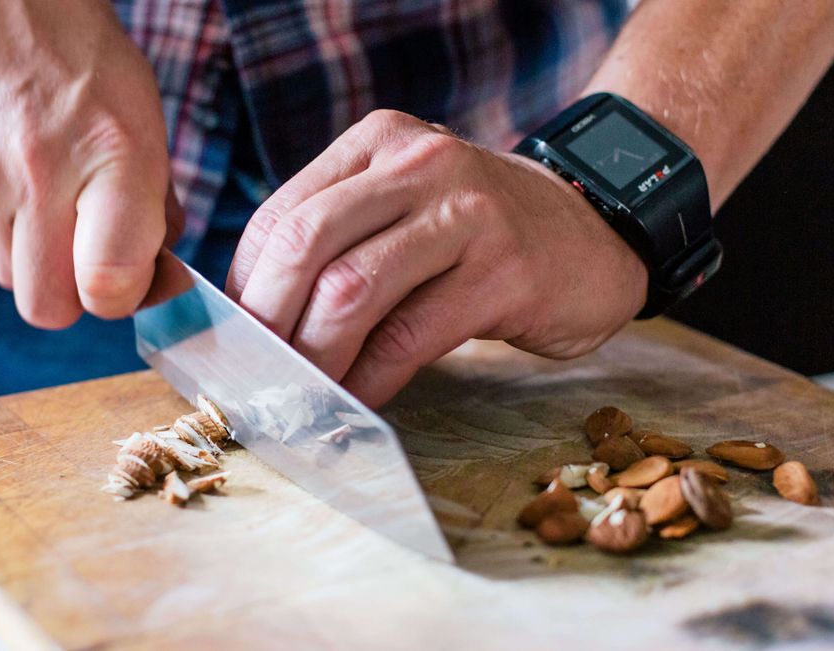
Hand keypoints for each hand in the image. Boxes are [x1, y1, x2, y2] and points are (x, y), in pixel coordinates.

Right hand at [0, 0, 184, 327]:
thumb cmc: (78, 57)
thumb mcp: (142, 116)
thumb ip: (154, 204)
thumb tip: (155, 276)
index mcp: (113, 156)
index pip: (108, 285)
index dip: (121, 298)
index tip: (129, 280)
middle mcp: (39, 172)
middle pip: (46, 306)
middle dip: (71, 293)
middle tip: (83, 251)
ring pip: (6, 274)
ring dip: (30, 254)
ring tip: (41, 190)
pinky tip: (1, 168)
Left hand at [227, 110, 647, 406]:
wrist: (597, 234)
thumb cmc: (483, 234)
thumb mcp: (407, 207)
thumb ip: (341, 240)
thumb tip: (256, 318)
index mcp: (380, 143)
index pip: (282, 214)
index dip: (244, 285)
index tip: (236, 339)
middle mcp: (419, 164)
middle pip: (305, 244)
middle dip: (267, 321)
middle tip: (258, 374)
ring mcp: (466, 215)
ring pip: (351, 291)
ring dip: (314, 358)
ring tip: (303, 396)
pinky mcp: (504, 272)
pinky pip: (408, 338)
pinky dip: (369, 380)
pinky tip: (356, 400)